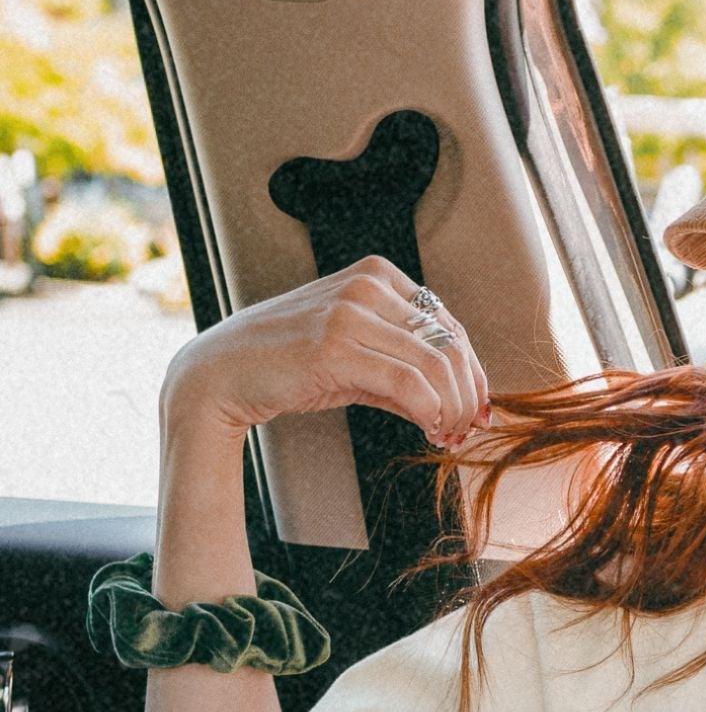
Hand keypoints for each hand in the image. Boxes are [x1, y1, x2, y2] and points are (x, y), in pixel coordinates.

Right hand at [161, 254, 489, 449]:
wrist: (221, 375)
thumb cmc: (288, 366)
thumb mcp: (357, 357)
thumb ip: (406, 370)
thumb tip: (463, 406)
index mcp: (376, 276)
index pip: (450, 326)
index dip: (473, 373)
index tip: (477, 410)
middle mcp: (367, 285)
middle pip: (451, 345)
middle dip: (468, 395)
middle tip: (467, 430)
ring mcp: (350, 312)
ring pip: (437, 366)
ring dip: (453, 409)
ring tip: (448, 436)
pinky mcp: (336, 346)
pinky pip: (410, 385)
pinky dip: (431, 414)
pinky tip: (429, 431)